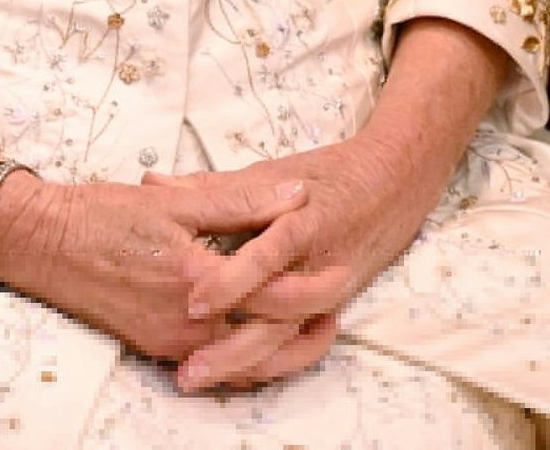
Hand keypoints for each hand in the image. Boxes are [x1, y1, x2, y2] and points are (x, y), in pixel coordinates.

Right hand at [0, 170, 311, 365]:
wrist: (39, 243)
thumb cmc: (100, 214)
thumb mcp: (173, 199)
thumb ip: (239, 200)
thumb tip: (294, 196)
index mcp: (198, 279)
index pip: (278, 295)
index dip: (318, 284)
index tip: (343, 268)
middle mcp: (188, 322)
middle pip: (271, 340)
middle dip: (312, 325)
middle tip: (339, 301)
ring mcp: (171, 341)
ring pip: (247, 364)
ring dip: (285, 351)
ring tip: (312, 326)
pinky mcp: (155, 347)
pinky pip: (216, 366)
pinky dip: (247, 360)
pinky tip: (259, 340)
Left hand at [142, 131, 453, 393]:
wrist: (397, 178)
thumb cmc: (327, 174)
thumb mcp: (268, 172)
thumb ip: (212, 186)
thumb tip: (152, 180)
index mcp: (297, 221)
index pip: (265, 257)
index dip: (229, 283)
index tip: (191, 303)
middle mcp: (317, 261)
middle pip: (277, 313)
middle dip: (234, 346)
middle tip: (189, 367)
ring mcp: (330, 285)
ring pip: (290, 336)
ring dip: (249, 361)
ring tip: (205, 377)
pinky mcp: (339, 301)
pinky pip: (309, 340)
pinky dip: (279, 358)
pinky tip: (244, 373)